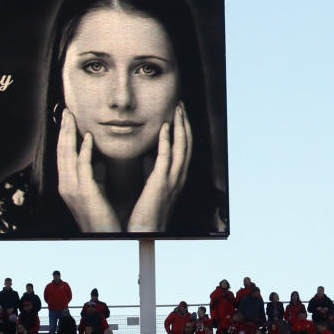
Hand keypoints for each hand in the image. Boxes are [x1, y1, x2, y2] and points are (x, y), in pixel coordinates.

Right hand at [57, 108, 120, 231]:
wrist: (104, 237)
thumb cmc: (102, 217)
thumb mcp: (95, 193)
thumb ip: (95, 177)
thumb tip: (98, 163)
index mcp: (68, 184)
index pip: (63, 154)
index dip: (65, 135)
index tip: (68, 119)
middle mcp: (66, 185)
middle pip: (62, 151)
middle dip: (64, 130)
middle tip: (67, 111)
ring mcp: (73, 189)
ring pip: (68, 155)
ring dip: (70, 134)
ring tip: (72, 117)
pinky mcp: (85, 192)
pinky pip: (83, 166)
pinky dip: (83, 150)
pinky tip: (87, 137)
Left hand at [128, 102, 191, 231]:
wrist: (146, 230)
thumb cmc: (147, 209)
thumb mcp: (152, 185)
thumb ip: (152, 170)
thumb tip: (148, 157)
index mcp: (177, 176)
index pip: (184, 147)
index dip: (183, 128)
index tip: (179, 112)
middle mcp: (179, 176)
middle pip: (186, 143)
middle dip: (184, 122)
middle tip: (180, 104)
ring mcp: (172, 179)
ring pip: (181, 147)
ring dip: (179, 126)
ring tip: (177, 109)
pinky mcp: (161, 183)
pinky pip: (165, 157)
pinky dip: (166, 140)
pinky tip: (165, 126)